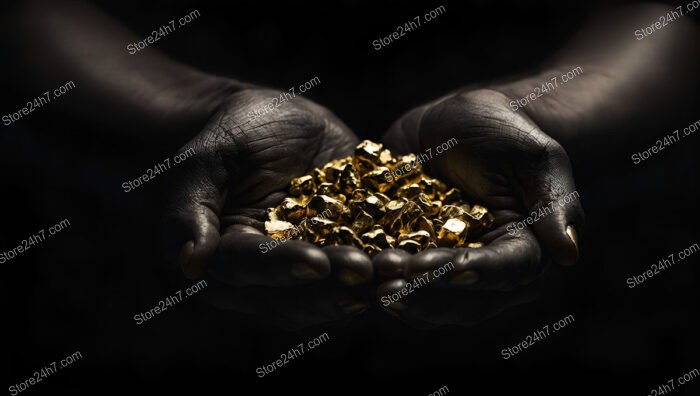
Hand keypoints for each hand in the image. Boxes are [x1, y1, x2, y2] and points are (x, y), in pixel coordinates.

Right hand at [166, 88, 372, 328]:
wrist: (270, 119)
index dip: (282, 268)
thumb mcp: (204, 159)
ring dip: (365, 284)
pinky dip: (384, 266)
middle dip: (332, 286)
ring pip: (330, 290)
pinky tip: (412, 259)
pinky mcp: (338, 251)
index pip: (249, 269)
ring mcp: (304, 266)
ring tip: (396, 271)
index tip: (315, 262)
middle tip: (366, 274)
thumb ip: (191, 208)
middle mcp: (264, 275)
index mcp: (224, 257)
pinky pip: (360, 266)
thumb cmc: (228, 134)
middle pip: (294, 294)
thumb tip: (190, 264)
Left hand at [375, 88, 583, 326]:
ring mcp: (444, 265)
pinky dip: (375, 277)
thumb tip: (568, 254)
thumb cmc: (504, 130)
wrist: (454, 119)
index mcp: (522, 248)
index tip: (446, 270)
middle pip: (463, 300)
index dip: (475, 274)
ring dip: (400, 294)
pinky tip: (351, 269)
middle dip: (427, 295)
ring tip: (370, 281)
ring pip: (427, 298)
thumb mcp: (534, 157)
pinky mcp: (410, 254)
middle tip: (393, 288)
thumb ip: (552, 203)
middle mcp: (484, 268)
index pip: (505, 271)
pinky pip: (396, 277)